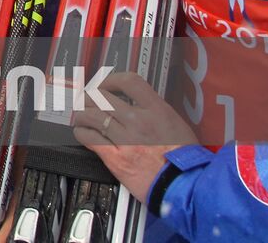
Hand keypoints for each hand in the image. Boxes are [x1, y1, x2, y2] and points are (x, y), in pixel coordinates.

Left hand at [73, 70, 197, 201]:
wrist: (185, 187)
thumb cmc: (185, 160)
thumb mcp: (176, 125)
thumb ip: (155, 111)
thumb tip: (137, 104)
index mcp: (157, 111)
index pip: (128, 82)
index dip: (111, 80)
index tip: (105, 84)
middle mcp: (139, 121)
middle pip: (102, 97)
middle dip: (90, 97)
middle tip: (86, 100)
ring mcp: (126, 139)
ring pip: (91, 115)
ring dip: (82, 113)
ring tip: (81, 116)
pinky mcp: (115, 158)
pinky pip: (89, 138)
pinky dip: (81, 132)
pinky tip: (82, 132)